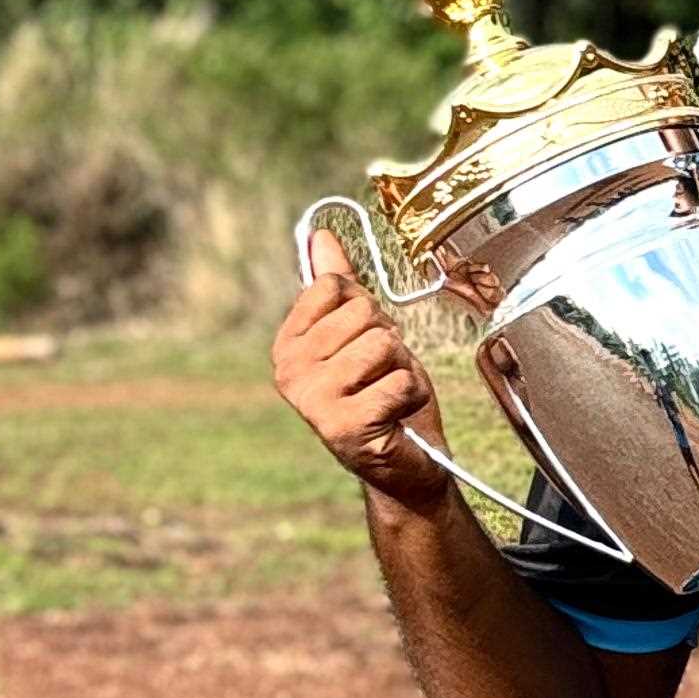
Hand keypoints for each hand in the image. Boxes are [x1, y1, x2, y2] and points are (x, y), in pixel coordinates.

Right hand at [270, 225, 449, 511]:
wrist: (402, 462)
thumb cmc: (382, 393)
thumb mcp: (361, 333)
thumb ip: (338, 286)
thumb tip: (320, 235)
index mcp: (287, 344)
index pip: (333, 285)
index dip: (364, 309)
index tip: (362, 341)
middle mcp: (289, 371)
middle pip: (362, 313)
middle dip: (388, 341)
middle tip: (380, 374)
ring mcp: (313, 401)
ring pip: (383, 344)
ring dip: (401, 367)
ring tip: (388, 393)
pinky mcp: (345, 427)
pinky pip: (399, 381)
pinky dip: (411, 395)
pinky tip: (396, 415)